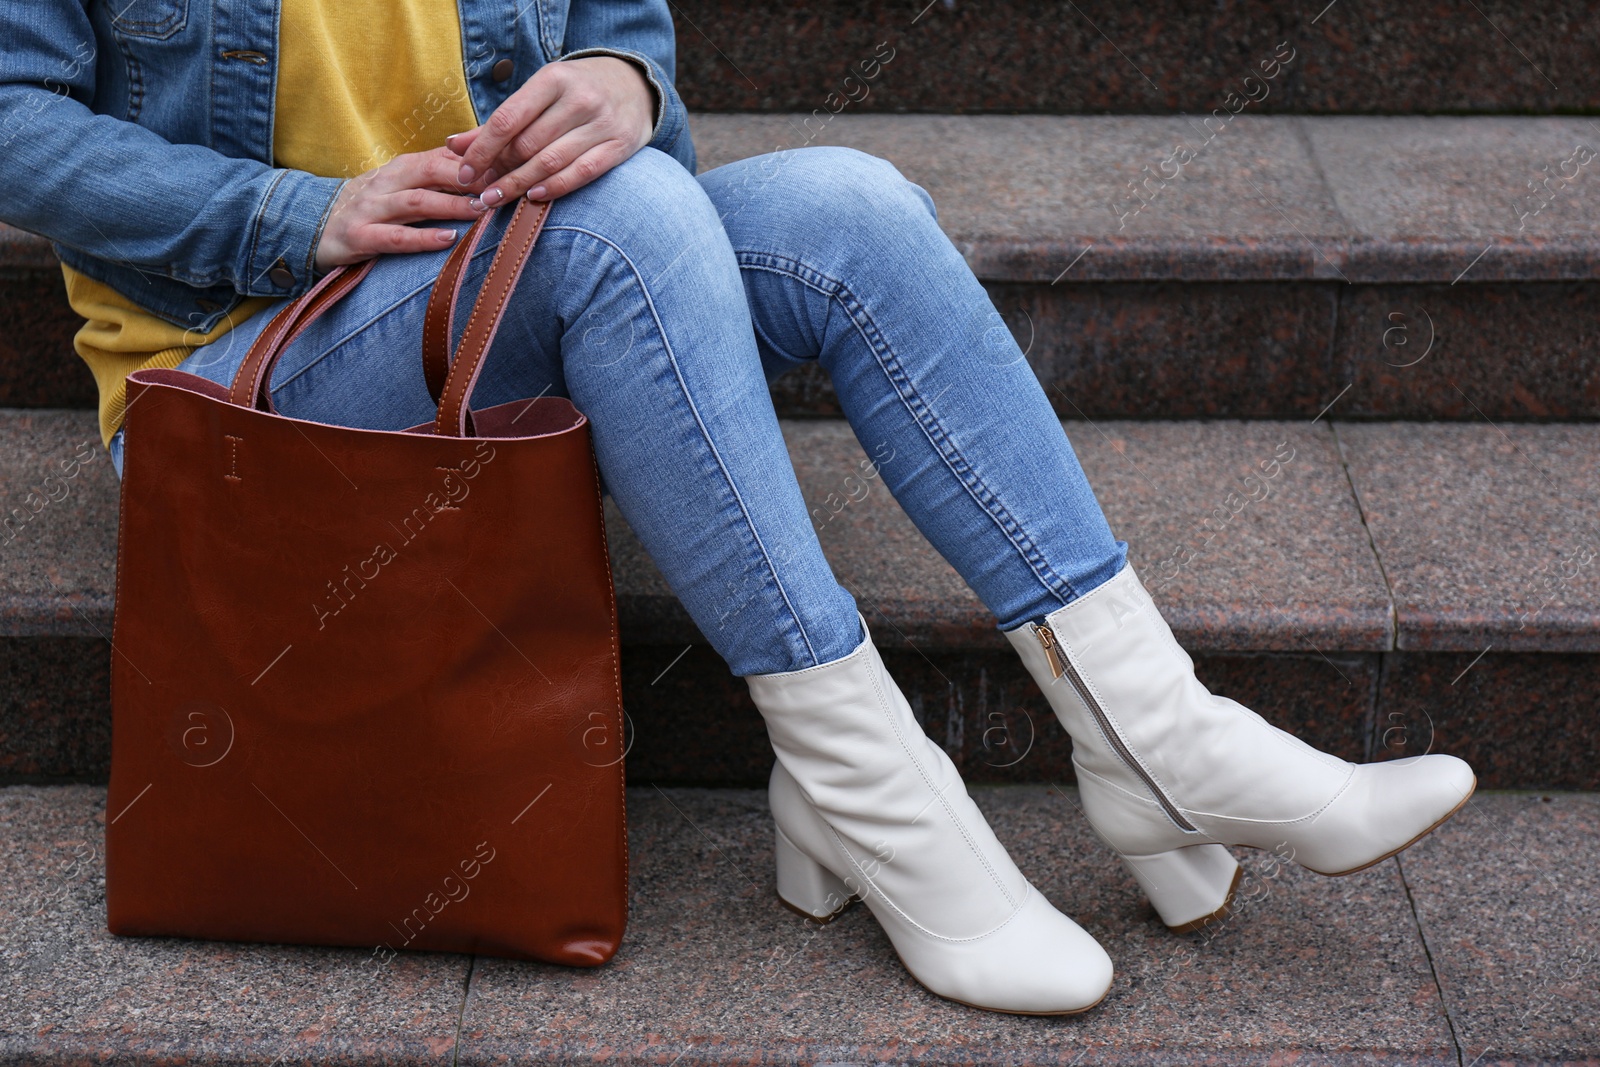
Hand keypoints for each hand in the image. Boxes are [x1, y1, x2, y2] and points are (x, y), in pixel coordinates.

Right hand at [314, 147, 492, 271]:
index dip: (474, 160)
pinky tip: (448, 239)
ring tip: (481, 209)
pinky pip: (395, 237)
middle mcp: (386, 183)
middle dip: (467, 178)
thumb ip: (435, 176)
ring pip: (416, 202)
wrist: (312, 226)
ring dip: (452, 205)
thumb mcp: (400, 185)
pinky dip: (423, 238)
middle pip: (430, 172)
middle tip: (500, 186)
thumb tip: (481, 166)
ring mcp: (371, 209)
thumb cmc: (370, 207)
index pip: (441, 157)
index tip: (507, 165)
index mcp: (401, 169)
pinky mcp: (359, 237)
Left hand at [447, 56, 652, 206]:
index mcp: (554, 78)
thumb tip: (455, 146)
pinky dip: (554, 188)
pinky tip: (533, 197)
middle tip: (481, 190)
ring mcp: (602, 123)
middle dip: (499, 171)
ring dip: (519, 185)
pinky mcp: (620, 146)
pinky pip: (581, 173)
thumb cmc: (577, 91)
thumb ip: (500, 122)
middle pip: (527, 144)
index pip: (508, 119)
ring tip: (496, 200)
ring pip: (551, 162)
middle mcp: (580, 99)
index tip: (464, 172)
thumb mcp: (540, 94)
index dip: (481, 150)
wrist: (636, 86)